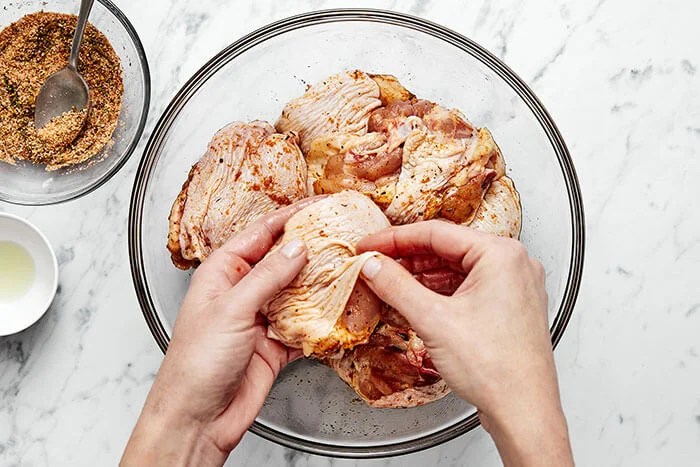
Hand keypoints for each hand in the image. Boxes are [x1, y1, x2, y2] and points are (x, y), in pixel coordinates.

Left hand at [121, 198, 321, 466]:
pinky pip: (303, 325)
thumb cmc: (195, 365)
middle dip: (310, 250)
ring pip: (296, 292)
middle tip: (341, 238)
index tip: (318, 206)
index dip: (290, 217)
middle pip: (283, 261)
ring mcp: (260, 318)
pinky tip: (337, 313)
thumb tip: (296, 248)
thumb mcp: (232, 310)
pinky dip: (320, 321)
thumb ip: (267, 277)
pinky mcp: (274, 344)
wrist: (197, 419)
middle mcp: (242, 291)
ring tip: (347, 270)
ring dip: (319, 285)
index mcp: (223, 273)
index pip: (261, 234)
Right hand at [357, 220, 572, 465]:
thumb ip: (396, 286)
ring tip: (389, 284)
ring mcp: (514, 286)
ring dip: (421, 276)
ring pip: (456, 269)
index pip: (436, 233)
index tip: (369, 245)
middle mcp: (513, 264)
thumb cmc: (498, 370)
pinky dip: (439, 292)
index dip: (394, 238)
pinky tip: (415, 301)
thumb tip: (373, 265)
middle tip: (375, 264)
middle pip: (447, 249)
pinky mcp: (508, 307)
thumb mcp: (433, 320)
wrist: (524, 413)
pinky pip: (467, 288)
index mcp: (501, 254)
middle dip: (407, 258)